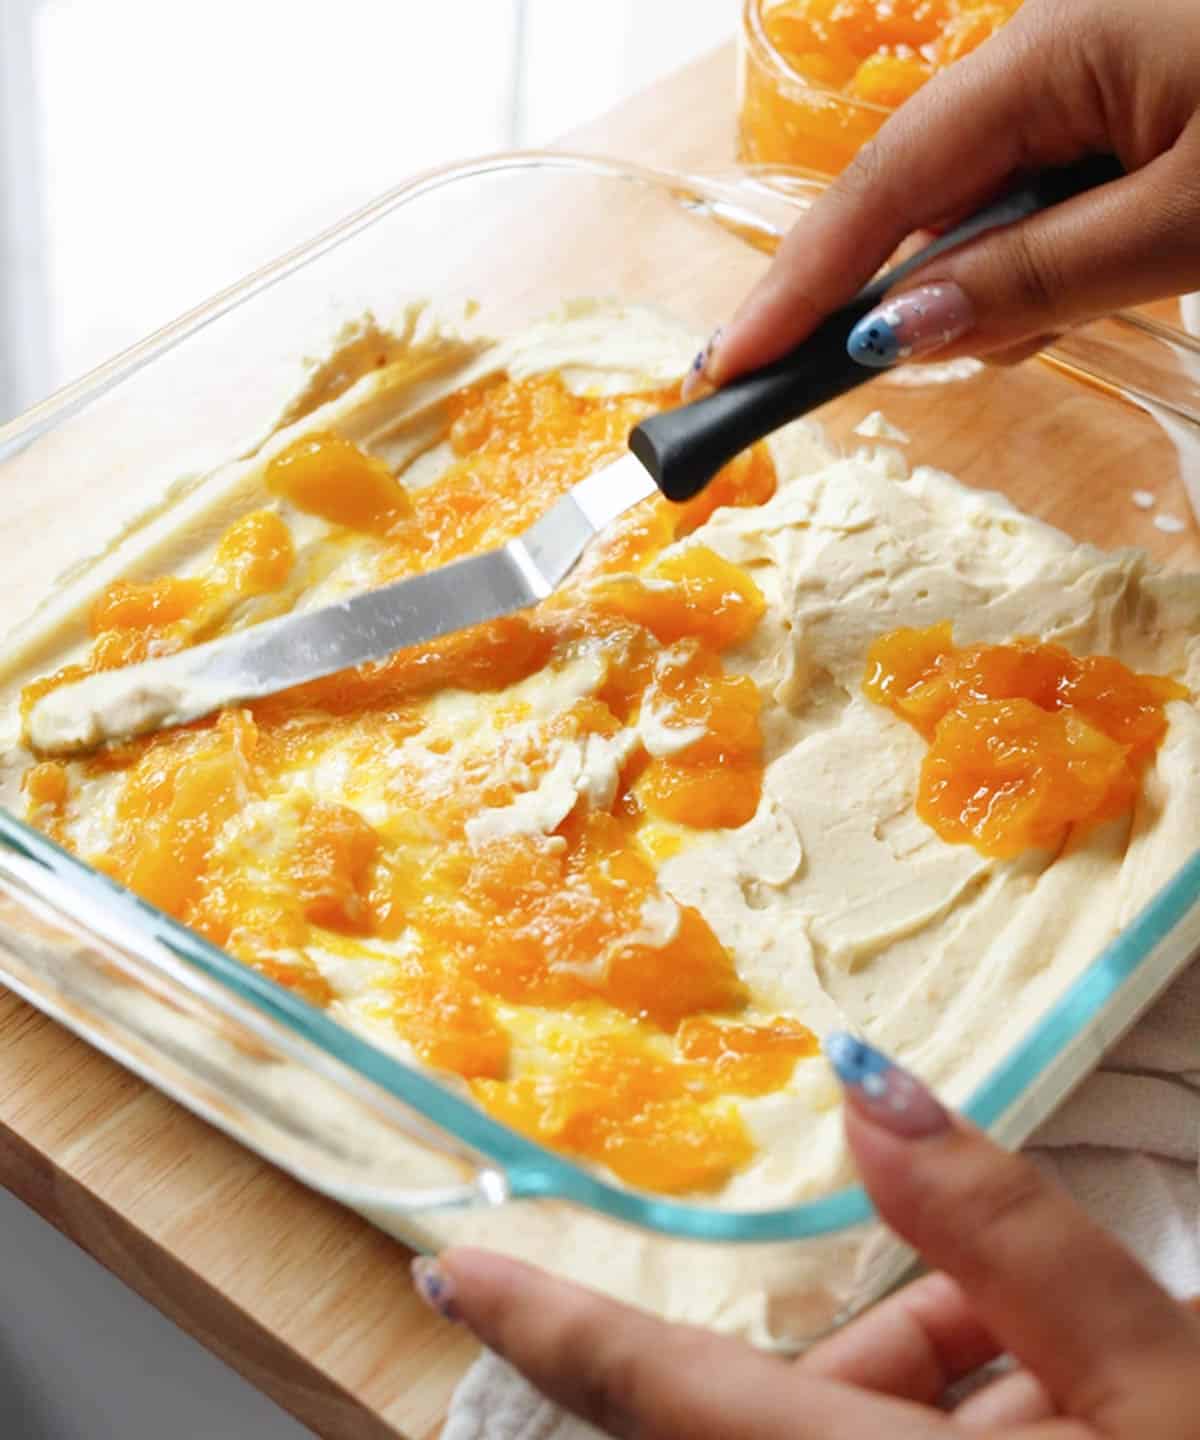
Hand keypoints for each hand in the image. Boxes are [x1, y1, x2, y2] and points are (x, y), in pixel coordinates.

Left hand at [412, 1034, 1199, 1437]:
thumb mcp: (1147, 1369)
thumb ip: (994, 1226)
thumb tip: (863, 1076)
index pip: (658, 1396)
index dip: (544, 1323)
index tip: (450, 1267)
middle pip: (781, 1411)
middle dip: (884, 1337)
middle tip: (1017, 1319)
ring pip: (847, 1435)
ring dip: (936, 1374)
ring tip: (1071, 1365)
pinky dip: (959, 1416)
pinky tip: (1060, 1396)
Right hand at [686, 0, 1199, 390]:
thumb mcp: (1191, 218)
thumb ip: (1036, 278)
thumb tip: (894, 338)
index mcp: (1055, 50)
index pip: (886, 183)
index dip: (799, 282)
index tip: (725, 366)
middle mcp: (1056, 52)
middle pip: (924, 193)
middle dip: (892, 294)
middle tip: (836, 383)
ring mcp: (1095, 80)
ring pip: (991, 205)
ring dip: (991, 286)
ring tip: (1033, 330)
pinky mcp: (1136, 109)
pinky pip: (1054, 196)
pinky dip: (1055, 260)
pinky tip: (1101, 281)